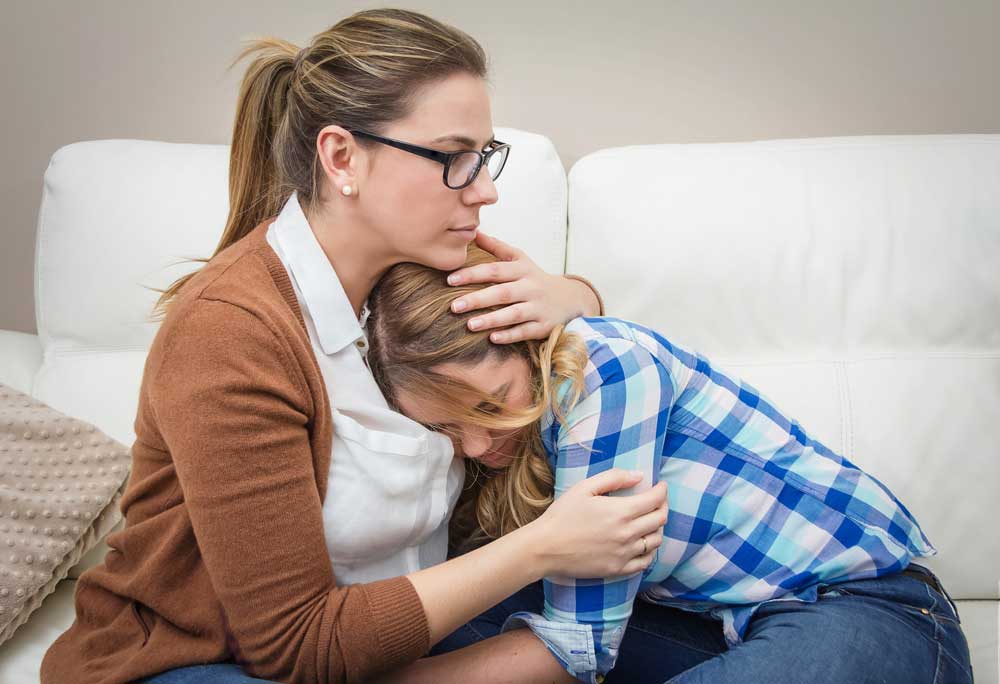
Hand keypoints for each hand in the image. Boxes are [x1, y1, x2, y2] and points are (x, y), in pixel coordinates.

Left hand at [446, 231, 599, 343]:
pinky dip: (510, 335)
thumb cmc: (534, 278)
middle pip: (502, 292)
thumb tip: (473, 231)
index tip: (450, 280)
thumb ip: (496, 247)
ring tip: (469, 325)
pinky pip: (525, 331)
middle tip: (453, 306)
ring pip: (514, 314)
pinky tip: (492, 338)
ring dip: (491, 319)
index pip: (495, 270)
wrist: (570, 298)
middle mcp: (531, 287)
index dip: (472, 274)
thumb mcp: (520, 259)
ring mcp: (538, 307)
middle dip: (477, 299)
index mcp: (522, 270)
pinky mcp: (544, 326)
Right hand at [526, 469, 668, 578]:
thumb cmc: (562, 515)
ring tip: (652, 521)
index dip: (662, 490)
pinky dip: (650, 551)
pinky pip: (645, 562)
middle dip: (663, 506)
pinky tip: (644, 544)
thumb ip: (613, 478)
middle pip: (660, 519)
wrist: (545, 548)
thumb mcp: (584, 488)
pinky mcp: (618, 569)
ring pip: (656, 541)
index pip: (655, 500)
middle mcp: (627, 534)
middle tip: (659, 500)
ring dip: (658, 528)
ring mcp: (624, 554)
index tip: (661, 485)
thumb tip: (639, 476)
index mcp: (620, 512)